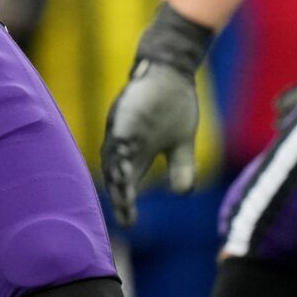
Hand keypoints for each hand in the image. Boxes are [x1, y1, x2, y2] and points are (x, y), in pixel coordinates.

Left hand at [100, 60, 199, 227]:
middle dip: (119, 195)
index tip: (129, 224)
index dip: (126, 203)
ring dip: (117, 175)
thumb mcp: (182, 143)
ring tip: (121, 195)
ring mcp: (124, 127)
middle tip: (124, 214)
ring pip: (114, 155)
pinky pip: (120, 131)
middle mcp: (125, 144)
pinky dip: (120, 147)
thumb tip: (182, 193)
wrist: (173, 72)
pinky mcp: (127, 111)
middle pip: (116, 174)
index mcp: (138, 154)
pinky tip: (123, 161)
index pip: (127, 184)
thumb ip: (181, 167)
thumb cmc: (174, 106)